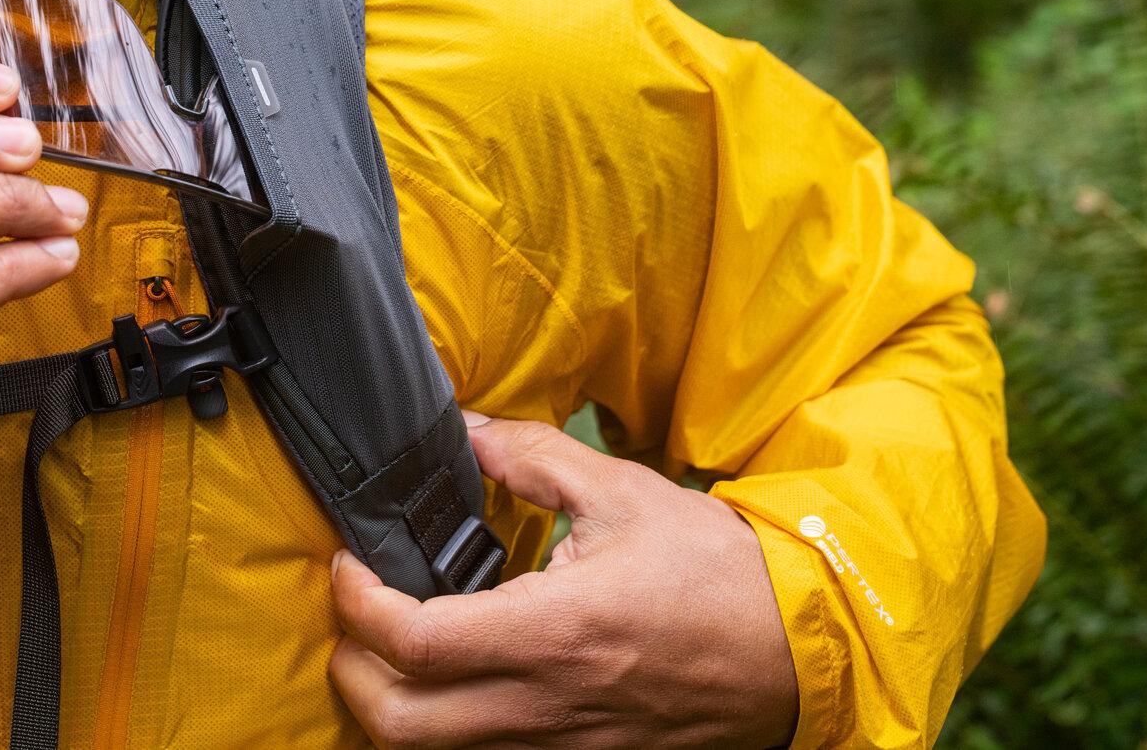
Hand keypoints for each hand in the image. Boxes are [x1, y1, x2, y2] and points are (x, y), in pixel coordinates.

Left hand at [330, 413, 799, 748]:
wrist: (798, 648)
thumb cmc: (716, 571)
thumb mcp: (623, 492)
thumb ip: (534, 457)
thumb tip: (467, 429)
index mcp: (552, 631)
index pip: (412, 642)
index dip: (356, 604)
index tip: (347, 565)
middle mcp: (547, 703)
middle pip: (400, 724)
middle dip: (351, 673)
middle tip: (355, 614)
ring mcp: (563, 745)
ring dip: (394, 705)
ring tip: (394, 647)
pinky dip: (451, 726)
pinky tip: (456, 679)